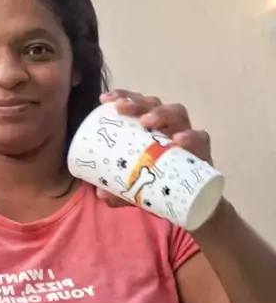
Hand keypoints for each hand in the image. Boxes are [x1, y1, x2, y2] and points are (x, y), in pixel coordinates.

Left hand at [98, 89, 212, 206]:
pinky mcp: (203, 151)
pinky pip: (201, 137)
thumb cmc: (159, 185)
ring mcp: (186, 136)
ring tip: (146, 121)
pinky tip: (178, 140)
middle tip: (121, 108)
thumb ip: (117, 190)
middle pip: (154, 104)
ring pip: (177, 112)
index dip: (123, 96)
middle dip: (137, 102)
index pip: (137, 104)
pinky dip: (191, 136)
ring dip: (161, 113)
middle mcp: (168, 126)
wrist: (190, 206)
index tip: (104, 99)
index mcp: (150, 128)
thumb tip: (100, 192)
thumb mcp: (134, 189)